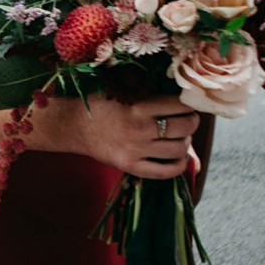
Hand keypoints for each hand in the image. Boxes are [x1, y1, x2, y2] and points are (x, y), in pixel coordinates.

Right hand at [42, 94, 200, 180]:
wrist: (73, 125)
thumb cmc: (100, 105)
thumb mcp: (124, 92)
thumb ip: (151, 96)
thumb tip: (183, 103)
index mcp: (137, 107)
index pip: (179, 105)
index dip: (189, 103)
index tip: (187, 103)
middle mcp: (139, 130)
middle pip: (184, 127)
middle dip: (192, 122)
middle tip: (187, 119)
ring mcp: (135, 150)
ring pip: (178, 149)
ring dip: (185, 142)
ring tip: (179, 137)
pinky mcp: (129, 166)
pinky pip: (165, 171)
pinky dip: (178, 166)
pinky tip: (177, 158)